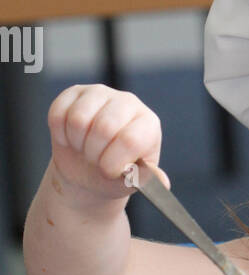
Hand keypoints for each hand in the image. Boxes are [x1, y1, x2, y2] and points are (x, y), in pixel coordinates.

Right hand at [47, 84, 169, 204]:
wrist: (89, 171)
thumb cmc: (115, 174)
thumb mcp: (133, 181)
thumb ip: (145, 178)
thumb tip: (163, 182)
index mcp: (148, 124)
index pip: (129, 140)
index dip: (112, 162)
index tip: (110, 171)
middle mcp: (128, 102)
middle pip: (103, 127)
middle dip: (94, 154)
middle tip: (96, 159)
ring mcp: (101, 93)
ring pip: (78, 119)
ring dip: (77, 143)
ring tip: (85, 148)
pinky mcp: (75, 92)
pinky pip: (58, 113)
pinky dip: (60, 134)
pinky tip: (71, 138)